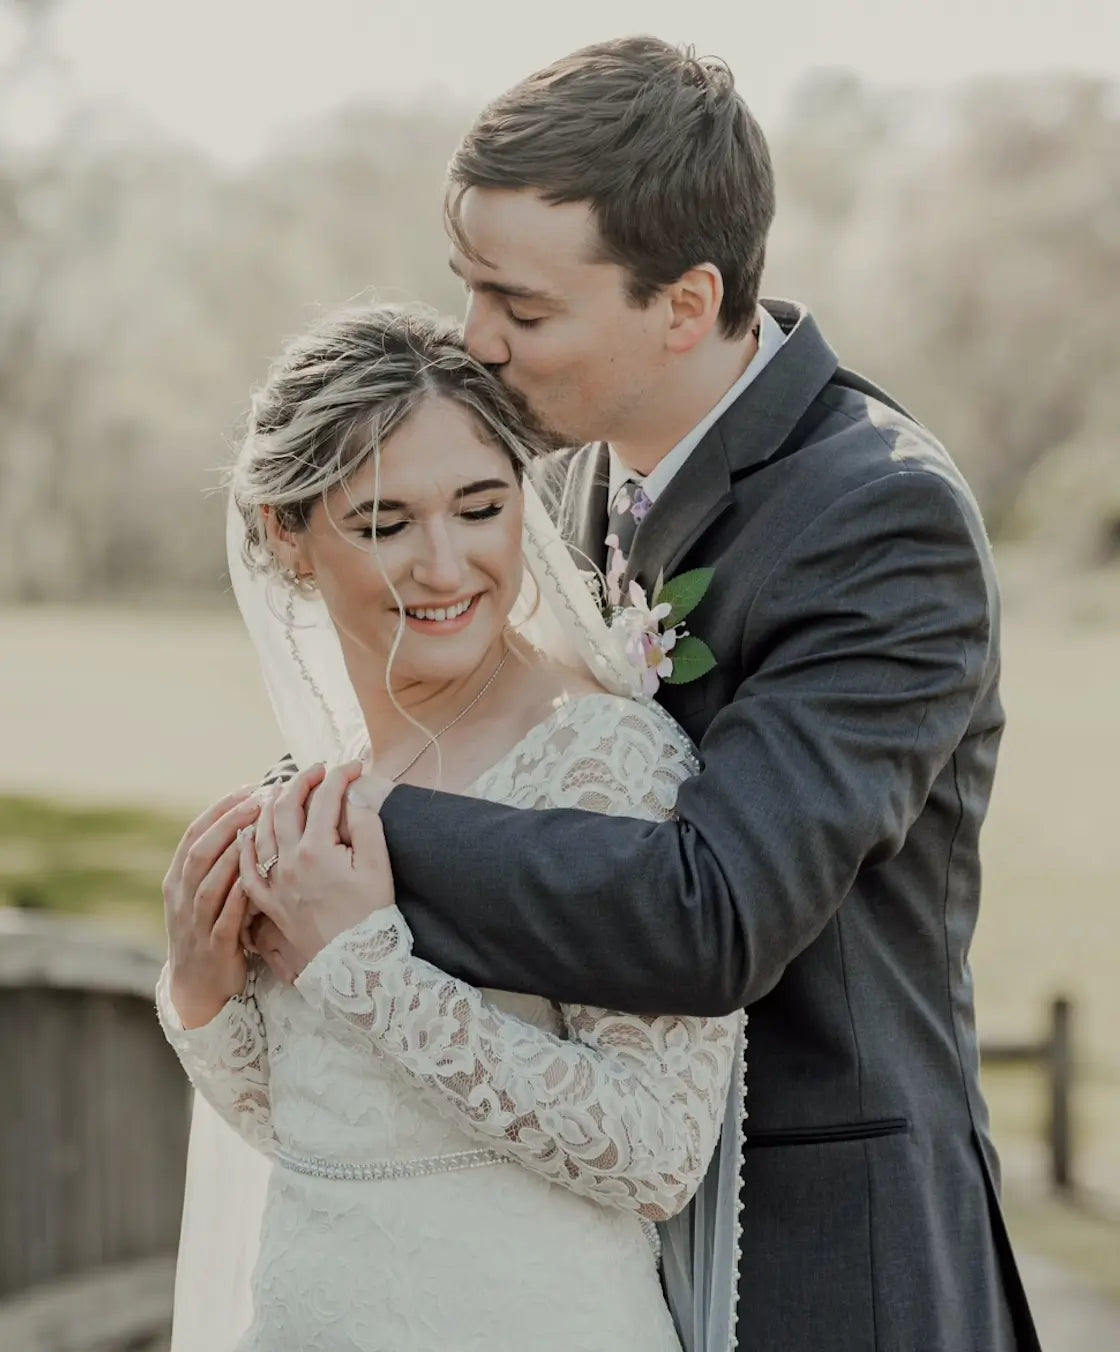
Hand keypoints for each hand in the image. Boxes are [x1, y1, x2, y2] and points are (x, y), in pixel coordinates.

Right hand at [163, 788, 260, 1027]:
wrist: (198, 987)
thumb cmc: (213, 928)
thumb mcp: (212, 891)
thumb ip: (225, 860)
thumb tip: (257, 815)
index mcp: (178, 878)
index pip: (196, 832)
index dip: (222, 807)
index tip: (251, 786)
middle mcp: (181, 896)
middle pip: (201, 851)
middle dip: (230, 822)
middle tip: (259, 800)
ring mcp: (194, 922)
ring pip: (209, 882)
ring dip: (235, 854)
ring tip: (261, 830)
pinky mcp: (213, 946)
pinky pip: (225, 917)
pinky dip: (240, 896)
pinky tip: (259, 878)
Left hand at [239, 761, 395, 977]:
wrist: (354, 965)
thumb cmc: (372, 915)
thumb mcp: (378, 866)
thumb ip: (365, 824)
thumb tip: (353, 794)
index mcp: (318, 850)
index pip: (324, 798)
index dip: (340, 776)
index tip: (354, 767)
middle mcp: (289, 862)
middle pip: (285, 807)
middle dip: (301, 781)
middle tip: (318, 770)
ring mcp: (275, 883)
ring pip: (261, 832)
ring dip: (270, 805)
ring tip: (283, 790)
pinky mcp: (269, 903)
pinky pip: (248, 868)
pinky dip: (247, 845)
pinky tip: (249, 832)